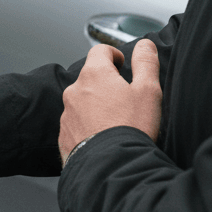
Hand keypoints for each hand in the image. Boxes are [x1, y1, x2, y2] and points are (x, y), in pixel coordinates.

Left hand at [59, 39, 161, 164]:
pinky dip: (87, 125)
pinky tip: (103, 137)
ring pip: (81, 101)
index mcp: (94, 75)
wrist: (110, 167)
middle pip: (90, 77)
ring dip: (95, 105)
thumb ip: (146, 63)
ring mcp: (66, 114)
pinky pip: (76, 123)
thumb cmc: (131, 127)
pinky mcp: (63, 135)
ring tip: (115, 121)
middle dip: (105, 83)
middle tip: (124, 98)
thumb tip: (143, 45)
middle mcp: (74, 91)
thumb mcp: (148, 91)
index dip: (114, 55)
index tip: (122, 65)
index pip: (100, 51)